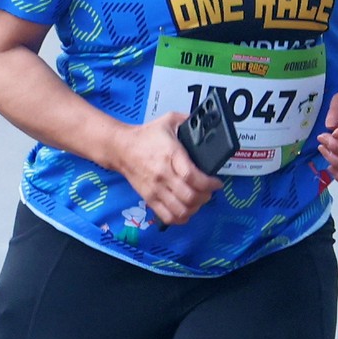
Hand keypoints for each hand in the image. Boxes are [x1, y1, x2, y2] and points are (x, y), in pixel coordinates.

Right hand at [112, 113, 223, 227]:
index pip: (192, 176)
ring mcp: (155, 189)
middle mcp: (163, 175)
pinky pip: (168, 217)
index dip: (209, 183)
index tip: (216, 182)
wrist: (121, 148)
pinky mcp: (149, 199)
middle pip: (190, 197)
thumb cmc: (146, 136)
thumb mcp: (168, 120)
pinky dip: (181, 218)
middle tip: (209, 191)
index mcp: (171, 155)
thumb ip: (187, 121)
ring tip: (198, 200)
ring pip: (181, 210)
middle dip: (206, 196)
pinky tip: (186, 210)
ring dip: (195, 208)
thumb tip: (204, 123)